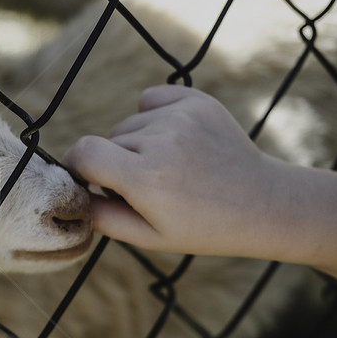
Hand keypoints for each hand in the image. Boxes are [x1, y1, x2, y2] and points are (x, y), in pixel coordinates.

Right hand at [63, 85, 282, 257]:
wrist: (263, 204)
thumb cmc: (201, 227)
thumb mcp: (148, 237)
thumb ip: (101, 217)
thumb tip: (73, 193)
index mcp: (146, 179)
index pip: (83, 153)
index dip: (77, 166)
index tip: (87, 179)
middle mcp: (162, 141)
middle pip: (107, 141)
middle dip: (115, 163)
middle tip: (148, 187)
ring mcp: (180, 117)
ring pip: (128, 124)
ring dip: (136, 144)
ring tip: (168, 167)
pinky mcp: (195, 101)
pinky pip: (149, 101)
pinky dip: (151, 118)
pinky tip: (173, 140)